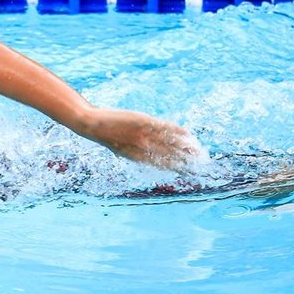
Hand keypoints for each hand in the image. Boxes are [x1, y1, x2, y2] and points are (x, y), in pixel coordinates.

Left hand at [81, 108, 201, 170]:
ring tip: (198, 150)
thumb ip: (135, 153)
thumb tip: (148, 157)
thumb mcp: (121, 149)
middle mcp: (142, 148)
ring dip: (186, 147)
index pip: (162, 165)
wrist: (92, 125)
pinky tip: (186, 134)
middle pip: (169, 156)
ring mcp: (143, 135)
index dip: (177, 168)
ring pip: (170, 143)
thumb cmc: (106, 137)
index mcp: (137, 158)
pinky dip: (176, 131)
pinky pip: (163, 127)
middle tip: (200, 162)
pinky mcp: (143, 121)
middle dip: (186, 160)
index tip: (189, 171)